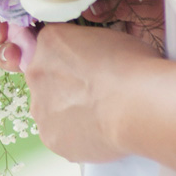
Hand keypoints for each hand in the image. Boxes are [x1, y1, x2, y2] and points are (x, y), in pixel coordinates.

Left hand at [0, 0, 165, 161]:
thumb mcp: (110, 38)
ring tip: (100, 117)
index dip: (70, 59)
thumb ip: (88, 48)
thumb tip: (91, 62)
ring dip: (68, 112)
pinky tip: (98, 133)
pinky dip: (75, 136)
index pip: (50, 47)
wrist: (140, 107)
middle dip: (66, 86)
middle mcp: (36, 72)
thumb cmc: (134, 68)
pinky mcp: (49, 137)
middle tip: (96, 95)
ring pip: (50, 109)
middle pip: (45, 79)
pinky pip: (59, 135)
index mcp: (50, 41)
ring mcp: (40, 107)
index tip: (87, 69)